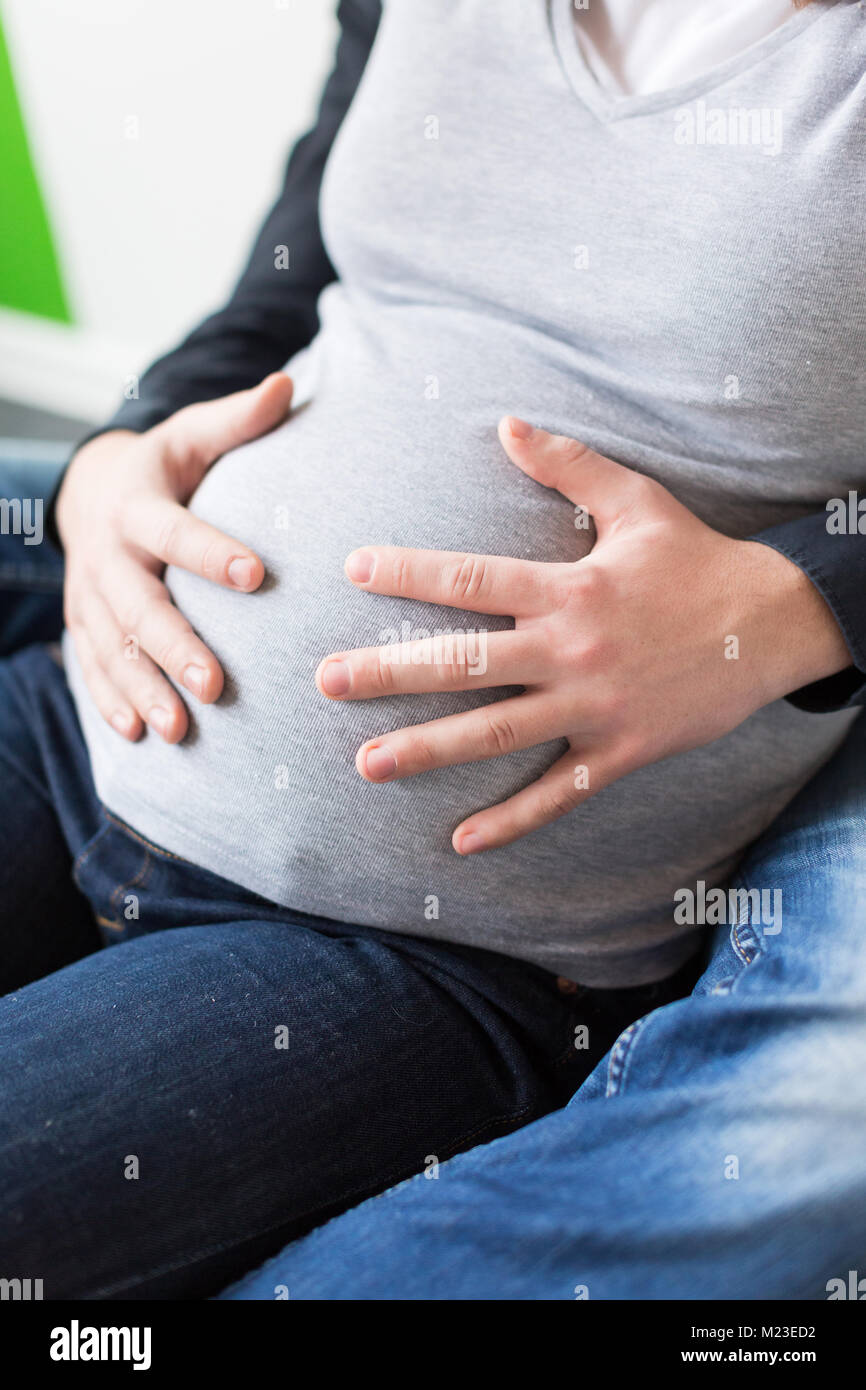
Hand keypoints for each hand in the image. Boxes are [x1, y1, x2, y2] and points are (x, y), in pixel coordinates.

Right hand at [57, 373, 292, 740]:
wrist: (92, 491)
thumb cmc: (164, 466)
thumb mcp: (194, 435)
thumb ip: (240, 419)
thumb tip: (288, 386)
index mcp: (137, 505)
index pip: (174, 531)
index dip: (210, 552)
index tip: (256, 575)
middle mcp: (108, 554)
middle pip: (139, 605)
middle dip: (174, 647)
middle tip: (216, 685)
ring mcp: (90, 595)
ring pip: (113, 648)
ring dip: (143, 689)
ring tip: (179, 730)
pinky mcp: (84, 624)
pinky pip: (92, 667)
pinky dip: (111, 701)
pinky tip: (138, 734)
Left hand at [316, 418, 850, 852]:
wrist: (776, 624)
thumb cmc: (697, 560)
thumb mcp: (637, 501)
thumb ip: (569, 465)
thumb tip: (506, 424)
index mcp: (569, 589)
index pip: (473, 579)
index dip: (410, 573)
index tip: (354, 569)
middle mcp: (572, 651)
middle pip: (465, 665)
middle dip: (390, 673)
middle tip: (325, 682)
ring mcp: (594, 708)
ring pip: (497, 735)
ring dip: (428, 751)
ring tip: (367, 765)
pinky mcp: (620, 752)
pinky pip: (558, 794)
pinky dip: (511, 820)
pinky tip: (462, 840)